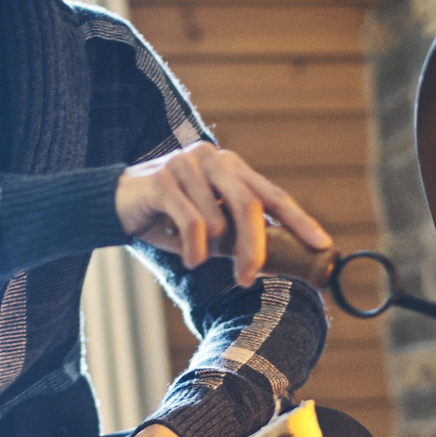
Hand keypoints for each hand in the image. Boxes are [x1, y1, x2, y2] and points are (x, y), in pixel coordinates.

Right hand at [115, 142, 329, 287]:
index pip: (272, 194)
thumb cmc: (166, 218)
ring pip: (219, 221)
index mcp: (230, 167)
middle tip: (250, 278)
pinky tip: (187, 259)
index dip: (298, 219)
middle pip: (250, 206)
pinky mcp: (164, 179)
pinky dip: (193, 250)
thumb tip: (274, 263)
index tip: (321, 244)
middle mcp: (213, 158)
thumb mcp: (208, 226)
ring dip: (209, 250)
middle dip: (255, 248)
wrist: (114, 205)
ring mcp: (188, 164)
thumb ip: (236, 235)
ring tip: (194, 256)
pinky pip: (194, 224)